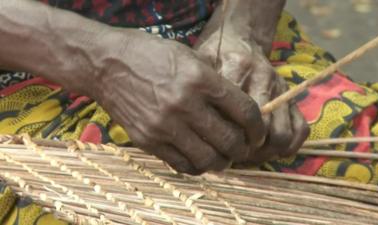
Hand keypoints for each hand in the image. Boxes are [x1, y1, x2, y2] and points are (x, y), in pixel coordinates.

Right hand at [87, 32, 265, 173]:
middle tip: (243, 147)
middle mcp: (184, 104)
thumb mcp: (189, 56)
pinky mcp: (147, 140)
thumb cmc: (150, 55)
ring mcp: (164, 125)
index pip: (245, 112)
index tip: (257, 133)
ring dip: (222, 161)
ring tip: (223, 155)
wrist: (105, 64)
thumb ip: (215, 83)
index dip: (258, 128)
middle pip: (230, 141)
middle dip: (244, 148)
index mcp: (200, 79)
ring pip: (208, 159)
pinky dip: (197, 166)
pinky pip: (182, 165)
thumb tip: (238, 109)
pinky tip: (199, 157)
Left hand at [196, 30, 308, 163]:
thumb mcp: (201, 64)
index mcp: (237, 68)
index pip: (237, 114)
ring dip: (267, 152)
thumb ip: (199, 89)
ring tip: (250, 154)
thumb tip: (196, 129)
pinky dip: (289, 146)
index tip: (216, 147)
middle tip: (232, 155)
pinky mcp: (292, 97)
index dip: (228, 137)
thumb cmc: (216, 55)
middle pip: (261, 129)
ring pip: (282, 134)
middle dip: (247, 150)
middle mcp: (264, 78)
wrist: (242, 37)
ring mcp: (281, 89)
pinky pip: (301, 128)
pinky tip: (270, 150)